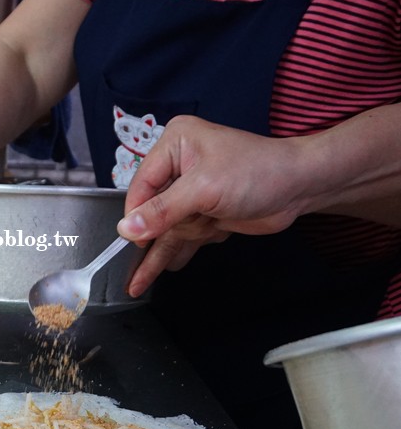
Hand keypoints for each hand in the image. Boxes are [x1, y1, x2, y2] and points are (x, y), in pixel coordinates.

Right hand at [117, 115, 306, 296]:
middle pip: (152, 209)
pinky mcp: (205, 212)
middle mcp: (180, 166)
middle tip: (131, 267)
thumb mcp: (204, 189)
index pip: (141, 184)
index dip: (136, 213)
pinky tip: (151, 276)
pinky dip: (173, 255)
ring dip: (165, 250)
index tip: (131, 239)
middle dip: (157, 233)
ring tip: (137, 283)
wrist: (301, 186)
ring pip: (167, 227)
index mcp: (175, 144)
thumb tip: (127, 229)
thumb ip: (163, 210)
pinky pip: (182, 237)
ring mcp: (193, 192)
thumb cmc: (259, 171)